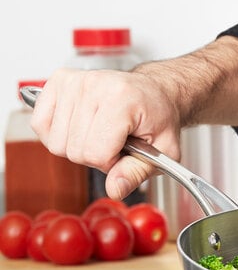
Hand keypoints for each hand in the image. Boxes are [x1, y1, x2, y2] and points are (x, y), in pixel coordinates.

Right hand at [31, 68, 180, 199]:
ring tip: (101, 132)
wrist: (154, 92)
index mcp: (123, 99)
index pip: (96, 154)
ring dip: (78, 146)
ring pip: (55, 142)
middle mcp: (95, 85)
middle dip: (95, 156)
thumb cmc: (158, 118)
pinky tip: (81, 127)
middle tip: (115, 142)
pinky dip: (59, 133)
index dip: (112, 163)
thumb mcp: (164, 150)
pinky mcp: (58, 80)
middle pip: (74, 150)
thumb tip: (114, 189)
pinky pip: (40, 124)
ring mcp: (74, 81)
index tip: (125, 151)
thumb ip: (137, 173)